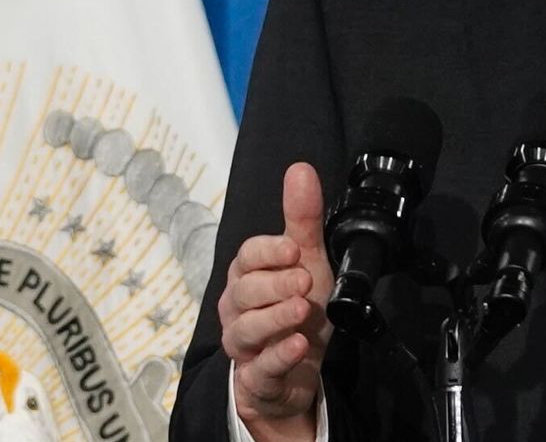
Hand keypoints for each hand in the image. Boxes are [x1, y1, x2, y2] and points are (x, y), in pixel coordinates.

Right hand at [222, 163, 334, 441]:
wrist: (298, 371)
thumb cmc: (297, 308)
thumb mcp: (307, 260)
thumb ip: (303, 218)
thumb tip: (299, 168)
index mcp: (249, 275)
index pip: (246, 257)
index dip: (267, 252)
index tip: (292, 250)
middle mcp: (238, 308)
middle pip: (244, 292)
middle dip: (274, 285)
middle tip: (304, 281)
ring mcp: (244, 344)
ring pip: (246, 330)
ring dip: (276, 318)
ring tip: (302, 309)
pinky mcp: (256, 378)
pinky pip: (260, 369)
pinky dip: (278, 356)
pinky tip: (298, 345)